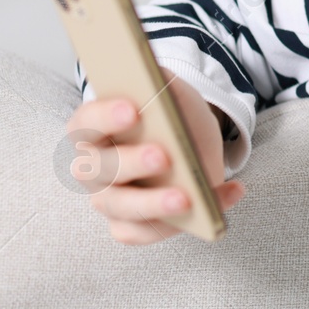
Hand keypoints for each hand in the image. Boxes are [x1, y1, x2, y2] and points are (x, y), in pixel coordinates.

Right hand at [63, 66, 246, 244]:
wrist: (191, 142)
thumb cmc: (170, 115)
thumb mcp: (171, 91)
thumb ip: (160, 82)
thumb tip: (157, 76)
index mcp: (92, 128)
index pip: (84, 123)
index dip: (104, 117)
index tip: (132, 109)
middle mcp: (93, 167)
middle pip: (98, 170)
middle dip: (131, 163)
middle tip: (163, 156)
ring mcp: (109, 199)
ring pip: (120, 208)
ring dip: (154, 205)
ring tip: (189, 198)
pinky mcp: (131, 224)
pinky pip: (146, 231)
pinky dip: (181, 223)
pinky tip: (224, 196)